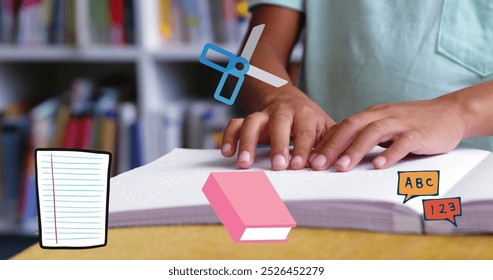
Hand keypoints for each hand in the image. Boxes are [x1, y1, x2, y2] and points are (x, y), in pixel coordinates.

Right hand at [221, 87, 334, 169]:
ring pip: (252, 122)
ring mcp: (263, 115)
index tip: (300, 165)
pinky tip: (226, 152)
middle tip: (278, 166)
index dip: (303, 148)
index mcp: (306, 115)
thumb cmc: (310, 121)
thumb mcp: (325, 127)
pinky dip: (228, 136)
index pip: (306, 131)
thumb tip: (341, 162)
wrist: (287, 99)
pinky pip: (235, 124)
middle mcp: (283, 112)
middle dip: (278, 145)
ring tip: (244, 163)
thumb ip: (332, 144)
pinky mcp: (249, 119)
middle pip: (279, 124)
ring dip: (247, 142)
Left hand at [308, 95, 466, 171]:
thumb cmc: (413, 123)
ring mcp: (401, 122)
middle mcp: (383, 115)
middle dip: (332, 146)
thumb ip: (365, 136)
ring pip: (373, 133)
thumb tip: (338, 153)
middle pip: (352, 127)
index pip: (343, 126)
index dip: (325, 142)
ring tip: (341, 167)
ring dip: (355, 150)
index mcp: (372, 115)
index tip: (310, 158)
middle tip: (317, 164)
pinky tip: (379, 166)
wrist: (451, 112)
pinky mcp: (419, 132)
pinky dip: (390, 153)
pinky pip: (403, 142)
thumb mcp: (385, 125)